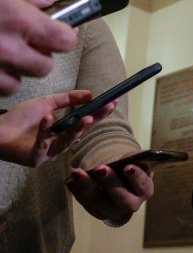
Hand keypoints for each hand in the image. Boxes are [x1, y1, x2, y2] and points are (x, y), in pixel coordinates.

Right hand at [0, 0, 76, 93]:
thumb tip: (49, 0)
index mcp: (19, 20)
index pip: (65, 40)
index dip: (64, 37)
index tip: (60, 33)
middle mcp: (8, 47)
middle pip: (45, 66)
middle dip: (39, 57)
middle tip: (25, 45)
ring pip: (20, 81)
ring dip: (17, 71)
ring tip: (4, 54)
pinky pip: (1, 89)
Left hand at [0, 90, 115, 166]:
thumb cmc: (20, 119)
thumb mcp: (47, 103)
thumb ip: (68, 99)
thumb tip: (90, 93)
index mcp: (64, 131)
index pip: (86, 121)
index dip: (100, 113)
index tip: (112, 102)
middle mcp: (60, 144)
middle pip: (81, 133)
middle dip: (94, 121)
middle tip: (105, 109)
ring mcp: (49, 153)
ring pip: (67, 141)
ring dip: (77, 129)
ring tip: (85, 117)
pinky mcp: (36, 159)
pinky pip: (43, 144)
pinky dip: (46, 131)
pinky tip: (48, 118)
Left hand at [65, 156, 154, 220]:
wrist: (122, 183)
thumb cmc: (131, 170)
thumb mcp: (137, 163)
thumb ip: (136, 159)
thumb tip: (133, 157)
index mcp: (144, 190)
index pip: (143, 185)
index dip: (136, 177)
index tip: (127, 167)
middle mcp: (131, 204)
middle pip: (121, 197)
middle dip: (110, 182)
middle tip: (99, 168)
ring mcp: (113, 211)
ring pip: (99, 202)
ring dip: (86, 186)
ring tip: (76, 172)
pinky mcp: (98, 212)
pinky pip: (86, 203)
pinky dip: (77, 191)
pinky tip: (70, 180)